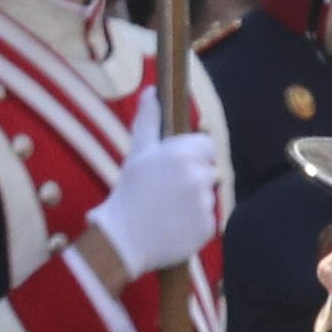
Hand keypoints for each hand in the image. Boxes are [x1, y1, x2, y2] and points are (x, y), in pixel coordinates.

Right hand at [92, 127, 230, 280]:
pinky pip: (208, 220)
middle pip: (208, 171)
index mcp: (183, 154)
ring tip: (166, 211)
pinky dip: (194, 223)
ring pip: (208, 196)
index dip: (191, 156)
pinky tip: (173, 225)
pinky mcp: (209, 227)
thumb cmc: (127, 194)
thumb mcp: (137, 154)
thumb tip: (152, 91)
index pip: (207, 147)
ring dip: (192, 202)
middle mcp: (199, 176)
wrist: (121, 241)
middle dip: (191, 179)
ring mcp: (206, 203)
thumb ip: (149, 121)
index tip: (170, 168)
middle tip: (163, 193)